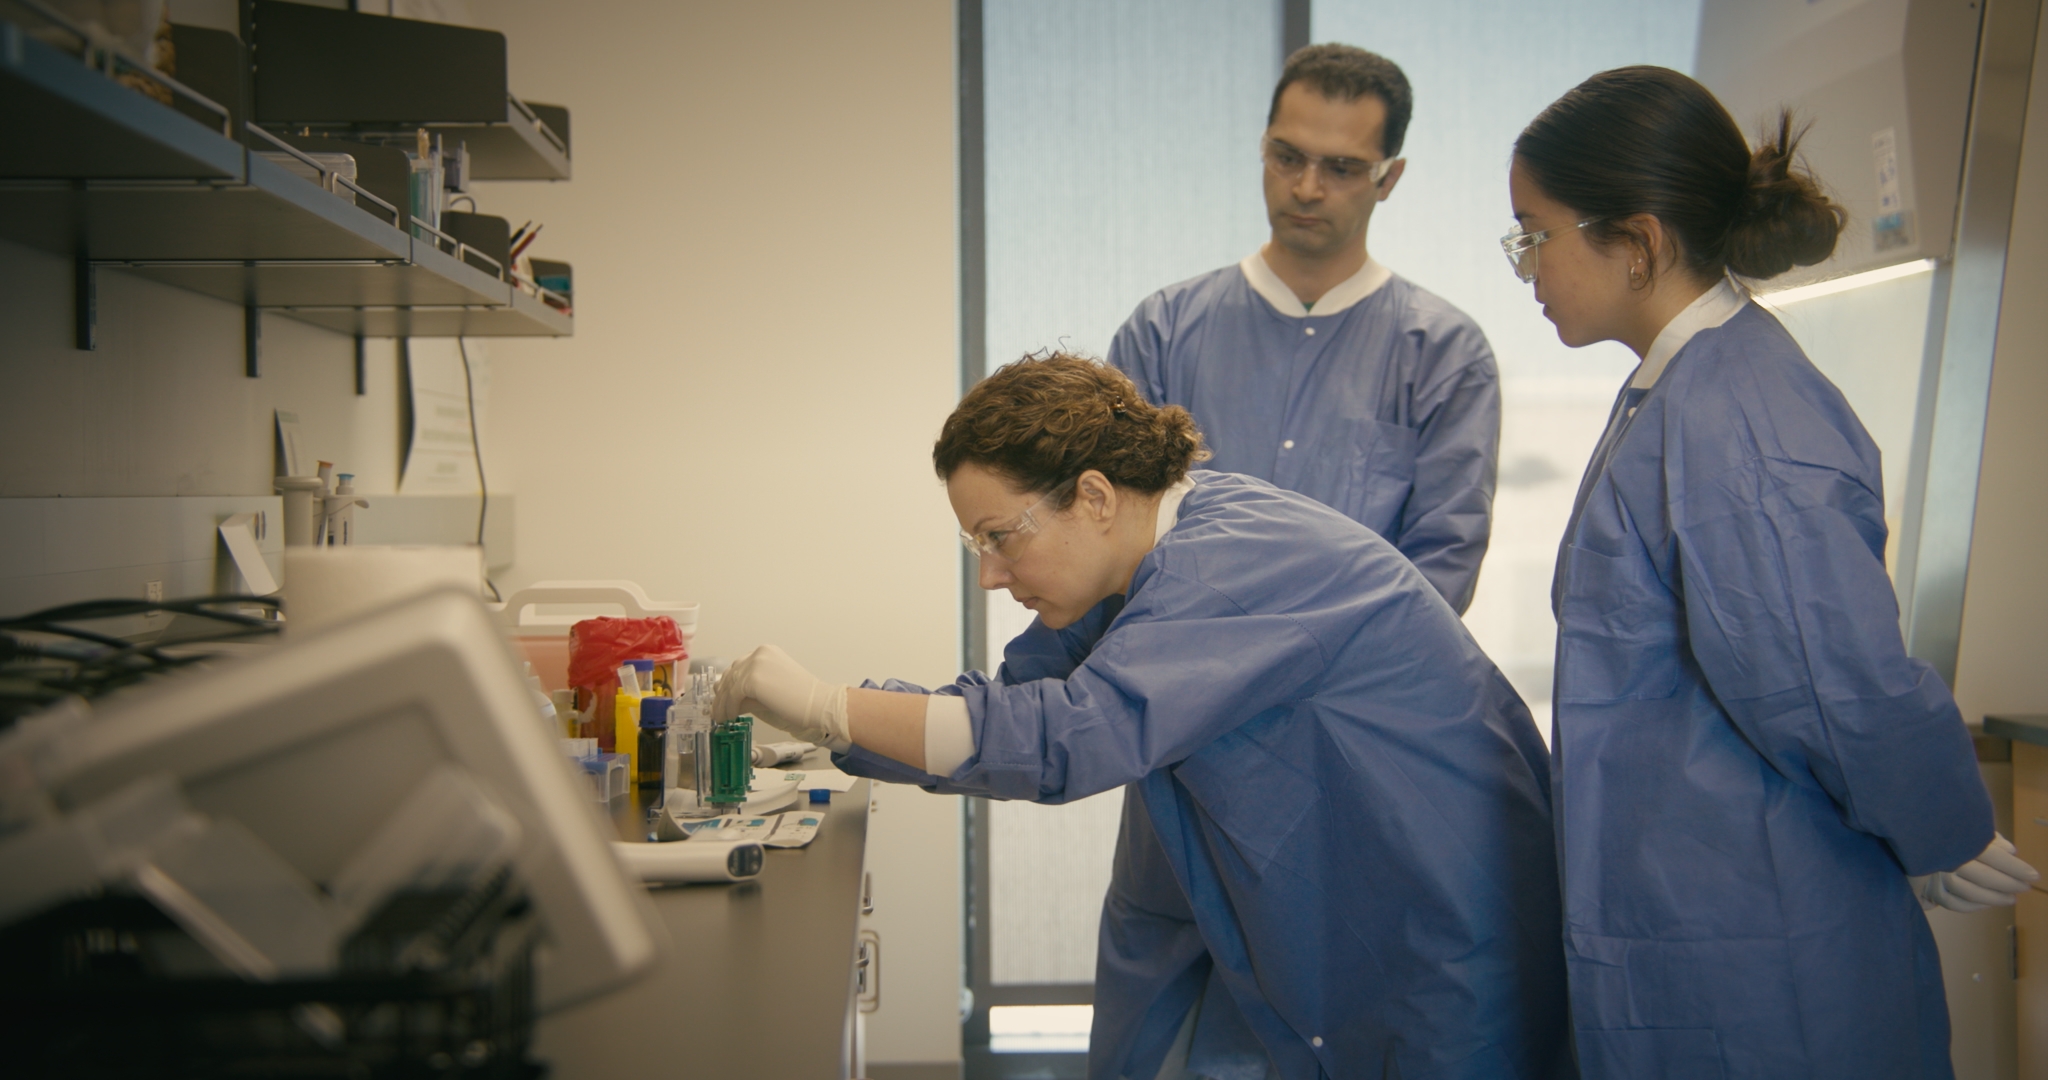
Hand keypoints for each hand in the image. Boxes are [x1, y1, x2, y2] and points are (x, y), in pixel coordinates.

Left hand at [712, 645, 850, 751]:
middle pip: (730, 675)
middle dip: (722, 695)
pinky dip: (729, 708)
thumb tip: (729, 700)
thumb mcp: (770, 688)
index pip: (737, 667)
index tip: (721, 699)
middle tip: (717, 711)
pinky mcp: (753, 678)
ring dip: (722, 704)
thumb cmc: (800, 700)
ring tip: (721, 718)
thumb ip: (750, 689)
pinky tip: (730, 718)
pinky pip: (733, 695)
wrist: (819, 704)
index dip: (727, 685)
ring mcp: (756, 663)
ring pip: (729, 686)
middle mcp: (759, 653)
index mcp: (766, 652)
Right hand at [1913, 833, 2039, 912]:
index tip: (2033, 875)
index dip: (2016, 868)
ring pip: (1971, 894)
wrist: (1904, 826)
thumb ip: (1987, 837)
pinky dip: (1972, 907)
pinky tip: (1986, 904)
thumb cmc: (1935, 824)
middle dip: (2009, 884)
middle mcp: (1948, 861)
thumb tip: (2011, 852)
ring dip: (1994, 899)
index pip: (1995, 858)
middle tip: (2025, 888)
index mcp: (1958, 842)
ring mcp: (1937, 877)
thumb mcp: (1962, 822)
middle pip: (1986, 877)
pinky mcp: (1928, 888)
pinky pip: (1954, 903)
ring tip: (2011, 899)